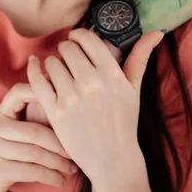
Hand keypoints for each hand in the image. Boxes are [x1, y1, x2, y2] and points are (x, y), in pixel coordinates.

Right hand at [0, 83, 76, 191]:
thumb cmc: (3, 155)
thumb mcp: (12, 132)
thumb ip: (31, 118)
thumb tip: (65, 102)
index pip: (19, 92)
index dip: (41, 91)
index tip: (66, 99)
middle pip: (35, 131)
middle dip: (61, 144)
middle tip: (77, 153)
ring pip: (36, 153)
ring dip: (59, 163)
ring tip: (72, 169)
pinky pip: (32, 171)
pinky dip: (50, 176)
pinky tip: (60, 180)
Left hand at [27, 29, 162, 191]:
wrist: (112, 159)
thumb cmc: (124, 121)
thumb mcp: (134, 88)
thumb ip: (141, 57)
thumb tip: (157, 32)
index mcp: (112, 74)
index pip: (88, 39)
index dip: (79, 35)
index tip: (76, 39)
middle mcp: (92, 83)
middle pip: (68, 49)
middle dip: (67, 50)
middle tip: (69, 59)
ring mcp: (72, 98)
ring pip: (52, 62)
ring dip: (53, 63)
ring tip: (60, 72)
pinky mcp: (56, 112)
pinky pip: (37, 80)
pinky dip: (34, 68)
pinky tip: (35, 63)